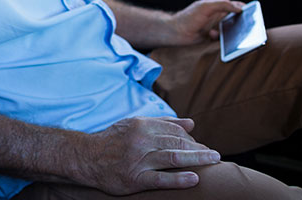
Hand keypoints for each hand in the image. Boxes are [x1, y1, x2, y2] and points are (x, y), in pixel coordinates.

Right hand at [75, 117, 219, 194]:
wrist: (86, 157)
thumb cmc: (113, 140)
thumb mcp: (134, 124)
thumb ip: (162, 123)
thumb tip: (191, 123)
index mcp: (142, 125)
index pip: (175, 130)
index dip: (191, 138)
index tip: (202, 145)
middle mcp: (141, 140)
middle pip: (178, 143)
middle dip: (199, 149)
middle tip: (215, 155)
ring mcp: (139, 160)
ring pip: (174, 158)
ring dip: (197, 159)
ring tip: (213, 161)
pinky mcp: (135, 178)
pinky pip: (162, 179)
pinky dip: (180, 179)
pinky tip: (195, 178)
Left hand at [168, 0, 244, 45]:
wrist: (175, 32)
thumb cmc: (188, 17)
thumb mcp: (206, 6)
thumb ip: (222, 4)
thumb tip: (239, 8)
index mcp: (217, 6)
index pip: (235, 6)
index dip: (244, 8)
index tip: (252, 12)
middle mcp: (218, 16)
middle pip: (235, 19)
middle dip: (241, 22)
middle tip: (246, 26)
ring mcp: (216, 27)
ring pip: (230, 30)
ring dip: (230, 32)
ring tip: (227, 31)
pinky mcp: (212, 38)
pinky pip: (223, 39)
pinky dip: (219, 37)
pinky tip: (211, 34)